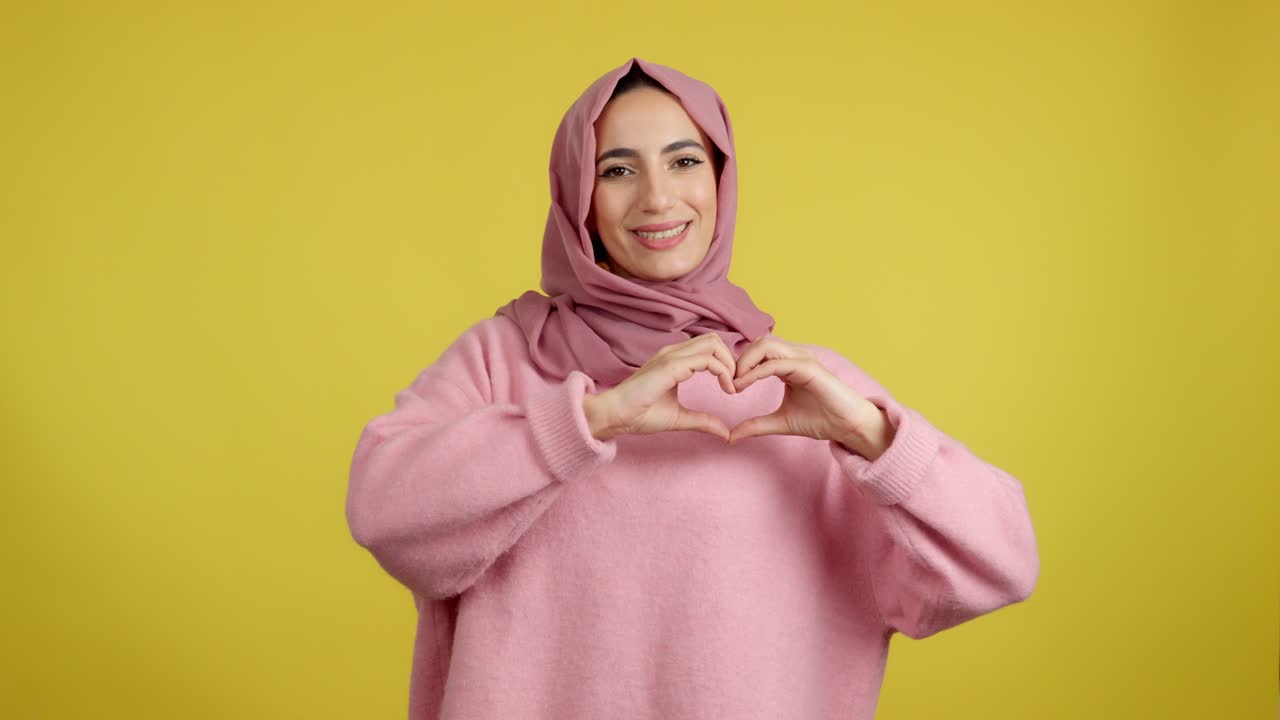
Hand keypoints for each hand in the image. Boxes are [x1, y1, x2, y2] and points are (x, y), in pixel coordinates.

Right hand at [583, 333, 739, 441]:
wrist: (614, 416)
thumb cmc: (639, 415)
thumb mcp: (679, 418)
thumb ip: (702, 421)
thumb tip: (725, 432)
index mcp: (675, 360)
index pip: (709, 347)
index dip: (726, 363)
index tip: (731, 388)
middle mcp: (674, 353)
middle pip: (714, 340)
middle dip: (731, 360)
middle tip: (734, 385)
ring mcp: (671, 356)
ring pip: (713, 344)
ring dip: (729, 364)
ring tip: (731, 387)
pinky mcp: (670, 366)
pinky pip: (706, 360)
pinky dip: (723, 371)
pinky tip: (725, 389)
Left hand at [728, 335, 885, 455]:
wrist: (848, 426)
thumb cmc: (821, 420)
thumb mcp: (780, 422)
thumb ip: (756, 425)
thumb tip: (730, 436)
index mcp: (788, 364)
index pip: (757, 352)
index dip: (739, 366)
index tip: (729, 388)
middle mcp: (795, 357)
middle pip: (759, 343)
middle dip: (739, 360)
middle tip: (729, 384)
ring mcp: (802, 359)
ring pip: (765, 346)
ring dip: (745, 362)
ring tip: (736, 384)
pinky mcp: (808, 368)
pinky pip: (775, 363)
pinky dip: (755, 372)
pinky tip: (743, 386)